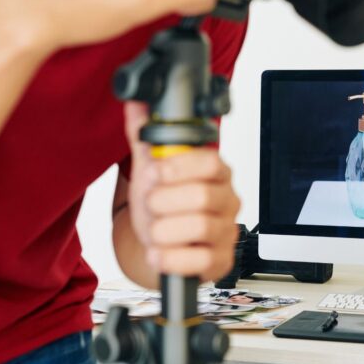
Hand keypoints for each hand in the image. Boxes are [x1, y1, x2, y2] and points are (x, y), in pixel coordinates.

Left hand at [123, 103, 240, 281]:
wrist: (158, 244)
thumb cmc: (161, 205)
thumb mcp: (149, 170)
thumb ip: (144, 136)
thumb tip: (137, 102)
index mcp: (215, 172)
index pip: (210, 162)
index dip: (178, 167)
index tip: (154, 173)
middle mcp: (227, 200)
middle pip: (203, 196)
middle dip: (164, 203)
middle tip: (152, 206)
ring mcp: (226, 231)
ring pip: (201, 228)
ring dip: (164, 231)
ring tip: (154, 232)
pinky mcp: (220, 261)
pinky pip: (201, 261)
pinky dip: (171, 258)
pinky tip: (159, 253)